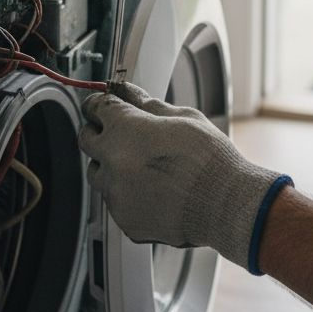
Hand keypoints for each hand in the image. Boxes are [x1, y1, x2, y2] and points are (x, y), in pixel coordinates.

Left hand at [79, 82, 284, 269]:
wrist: (226, 205)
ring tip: (144, 166)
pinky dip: (128, 194)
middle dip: (99, 132)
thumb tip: (128, 92)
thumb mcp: (183, 118)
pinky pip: (115, 201)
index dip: (99, 103)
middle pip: (86, 139)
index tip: (103, 104)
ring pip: (99, 174)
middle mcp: (113, 161)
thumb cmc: (210, 161)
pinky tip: (153, 190)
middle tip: (119, 132)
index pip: (95, 107)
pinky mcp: (124, 220)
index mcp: (125, 129)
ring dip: (112, 165)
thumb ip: (147, 104)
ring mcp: (116, 194)